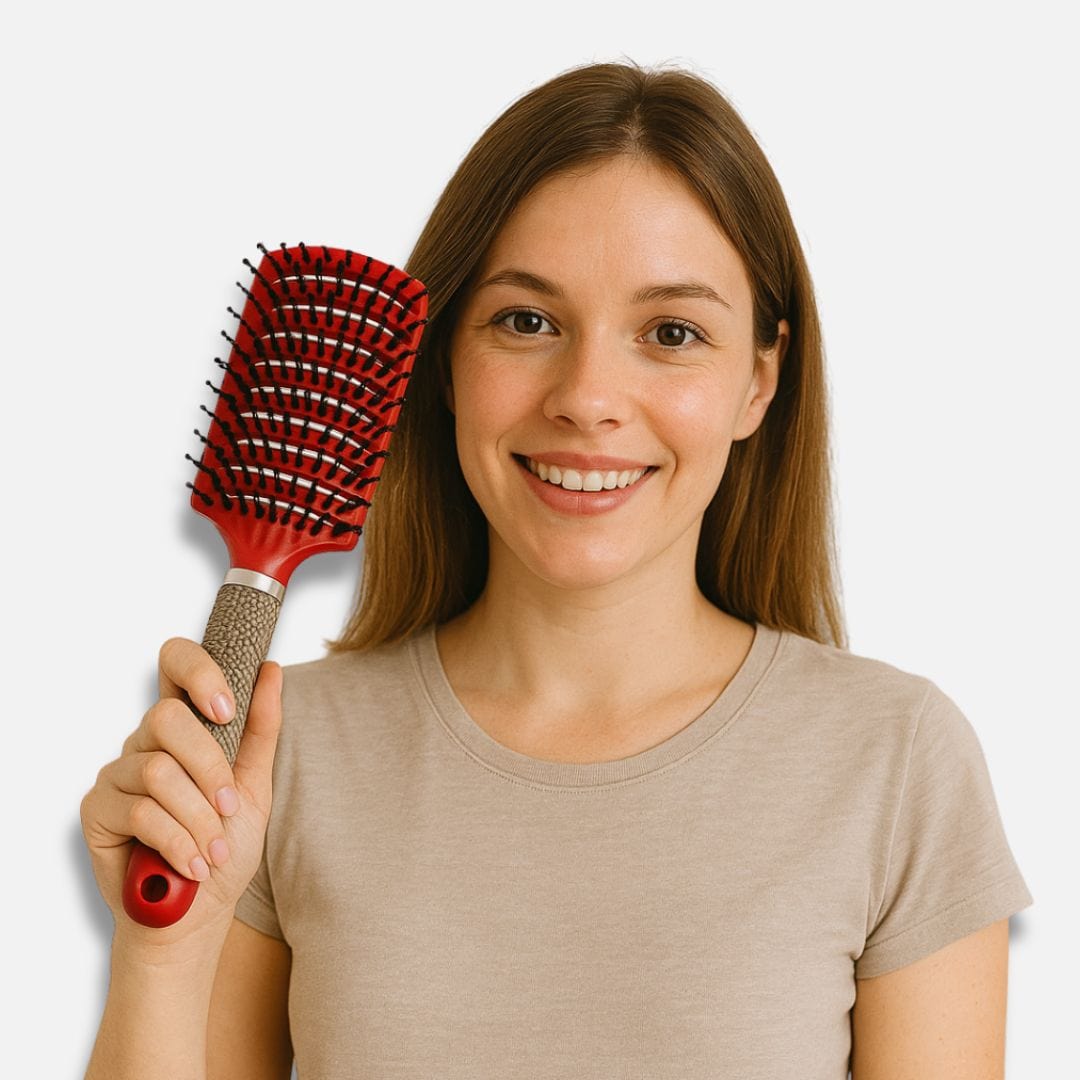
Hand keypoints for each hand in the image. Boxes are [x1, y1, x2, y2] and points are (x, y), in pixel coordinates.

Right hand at [80, 638, 281, 944]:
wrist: (200, 914)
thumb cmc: (227, 847)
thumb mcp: (254, 785)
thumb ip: (260, 728)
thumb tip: (270, 670)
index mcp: (186, 728)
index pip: (176, 663)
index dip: (199, 672)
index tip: (227, 710)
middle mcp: (146, 743)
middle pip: (166, 717)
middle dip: (209, 766)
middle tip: (229, 807)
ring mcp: (117, 774)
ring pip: (158, 771)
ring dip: (198, 818)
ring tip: (216, 850)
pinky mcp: (97, 810)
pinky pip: (139, 812)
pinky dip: (178, 841)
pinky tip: (193, 864)